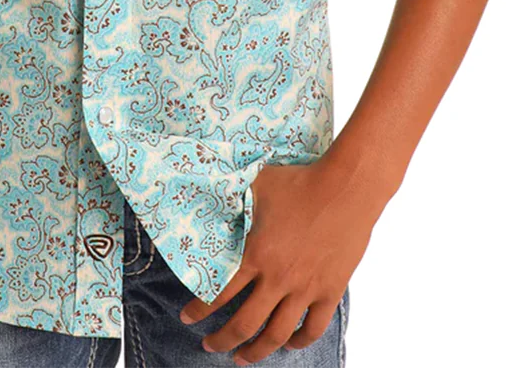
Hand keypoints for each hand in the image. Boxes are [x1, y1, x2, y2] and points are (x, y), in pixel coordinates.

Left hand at [180, 149, 387, 364]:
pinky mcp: (330, 291)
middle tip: (209, 346)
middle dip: (221, 340)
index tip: (186, 319)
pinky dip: (298, 342)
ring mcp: (305, 288)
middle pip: (244, 324)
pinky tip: (287, 344)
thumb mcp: (258, 185)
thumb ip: (234, 197)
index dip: (199, 311)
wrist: (345, 188)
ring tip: (242, 358)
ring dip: (256, 351)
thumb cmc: (299, 181)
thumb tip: (211, 194)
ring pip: (276, 335)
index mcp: (256, 253)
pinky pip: (313, 328)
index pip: (219, 293)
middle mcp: (278, 278)